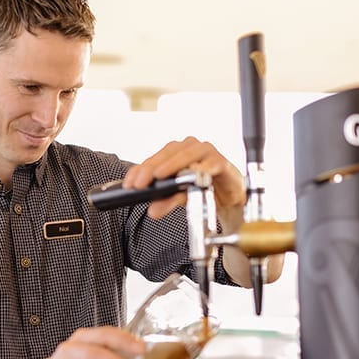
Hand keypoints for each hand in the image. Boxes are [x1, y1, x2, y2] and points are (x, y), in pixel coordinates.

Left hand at [123, 137, 246, 218]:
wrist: (230, 197)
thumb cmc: (204, 190)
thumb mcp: (180, 198)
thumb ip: (166, 201)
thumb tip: (152, 210)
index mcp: (175, 154)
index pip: (153, 159)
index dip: (139, 171)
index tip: (129, 184)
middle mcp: (188, 148)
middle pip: (166, 154)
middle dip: (151, 169)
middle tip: (140, 183)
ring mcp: (205, 152)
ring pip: (186, 154)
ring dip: (172, 165)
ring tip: (160, 175)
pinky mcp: (221, 161)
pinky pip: (210, 163)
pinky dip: (201, 168)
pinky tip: (194, 174)